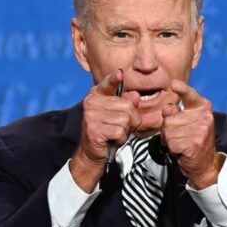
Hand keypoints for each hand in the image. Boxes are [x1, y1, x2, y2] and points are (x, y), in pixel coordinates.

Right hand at [70, 69, 140, 192]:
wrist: (92, 152)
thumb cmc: (107, 131)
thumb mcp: (119, 115)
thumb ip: (127, 104)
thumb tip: (135, 95)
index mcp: (96, 96)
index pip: (107, 84)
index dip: (114, 79)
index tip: (120, 74)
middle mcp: (91, 103)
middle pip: (127, 105)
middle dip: (131, 120)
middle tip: (120, 127)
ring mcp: (91, 116)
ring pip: (125, 119)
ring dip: (125, 130)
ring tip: (115, 133)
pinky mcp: (93, 129)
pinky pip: (119, 131)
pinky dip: (120, 138)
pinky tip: (112, 139)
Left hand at [161, 80, 223, 189]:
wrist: (205, 164)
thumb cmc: (194, 139)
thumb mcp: (189, 121)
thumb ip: (177, 112)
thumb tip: (167, 109)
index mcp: (203, 107)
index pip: (190, 95)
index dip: (182, 89)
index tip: (174, 84)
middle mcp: (204, 117)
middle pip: (169, 117)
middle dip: (169, 129)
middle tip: (181, 136)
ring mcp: (200, 131)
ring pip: (168, 131)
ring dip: (170, 139)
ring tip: (182, 143)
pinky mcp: (194, 144)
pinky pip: (170, 143)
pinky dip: (172, 148)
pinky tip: (182, 150)